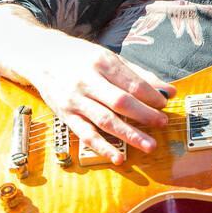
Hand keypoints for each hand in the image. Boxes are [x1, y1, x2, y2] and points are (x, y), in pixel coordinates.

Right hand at [23, 34, 176, 165]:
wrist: (42, 55)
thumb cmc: (82, 57)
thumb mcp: (109, 58)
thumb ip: (140, 75)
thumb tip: (170, 91)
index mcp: (102, 63)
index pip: (132, 83)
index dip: (151, 96)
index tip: (165, 104)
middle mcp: (87, 81)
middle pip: (121, 102)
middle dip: (145, 115)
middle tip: (163, 123)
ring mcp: (75, 100)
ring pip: (105, 120)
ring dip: (130, 135)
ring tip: (150, 145)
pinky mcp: (65, 115)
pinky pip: (85, 134)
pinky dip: (102, 147)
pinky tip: (118, 157)